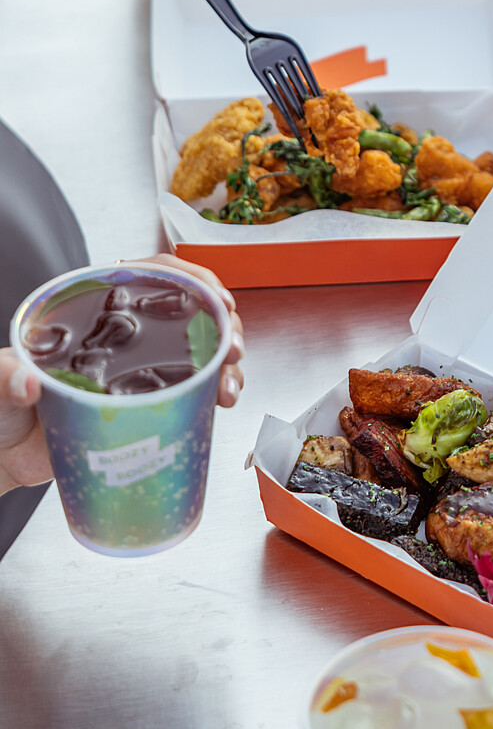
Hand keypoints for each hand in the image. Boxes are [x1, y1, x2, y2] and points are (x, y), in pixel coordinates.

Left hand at [0, 256, 244, 497]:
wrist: (6, 455)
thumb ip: (3, 379)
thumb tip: (26, 380)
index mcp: (95, 310)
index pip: (154, 273)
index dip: (193, 278)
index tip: (217, 299)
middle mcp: (127, 334)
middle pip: (191, 310)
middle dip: (223, 324)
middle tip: (233, 348)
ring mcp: (143, 369)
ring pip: (203, 350)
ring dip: (229, 362)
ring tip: (230, 386)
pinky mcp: (151, 404)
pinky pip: (196, 389)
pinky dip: (219, 390)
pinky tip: (223, 401)